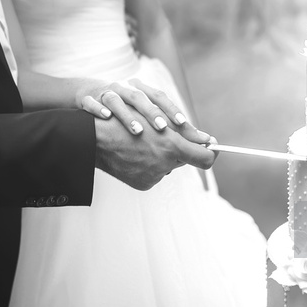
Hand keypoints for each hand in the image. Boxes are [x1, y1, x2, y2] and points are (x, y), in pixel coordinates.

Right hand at [76, 78, 192, 136]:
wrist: (87, 96)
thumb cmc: (121, 109)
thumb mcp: (140, 111)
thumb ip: (165, 124)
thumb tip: (193, 140)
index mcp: (140, 90)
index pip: (159, 97)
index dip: (171, 109)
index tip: (184, 124)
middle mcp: (124, 89)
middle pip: (140, 97)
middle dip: (152, 113)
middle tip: (163, 128)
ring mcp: (105, 93)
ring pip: (117, 100)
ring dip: (128, 115)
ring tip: (138, 131)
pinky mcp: (88, 99)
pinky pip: (91, 103)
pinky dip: (98, 108)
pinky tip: (106, 117)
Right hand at [94, 107, 215, 190]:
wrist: (93, 140)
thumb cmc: (125, 122)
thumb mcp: (156, 122)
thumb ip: (186, 133)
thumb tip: (209, 141)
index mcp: (170, 147)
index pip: (205, 158)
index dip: (212, 152)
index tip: (213, 145)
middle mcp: (163, 165)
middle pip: (186, 160)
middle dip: (181, 148)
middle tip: (167, 136)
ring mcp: (152, 177)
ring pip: (169, 165)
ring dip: (163, 154)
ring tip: (146, 142)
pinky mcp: (142, 184)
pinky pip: (155, 173)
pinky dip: (151, 163)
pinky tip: (137, 152)